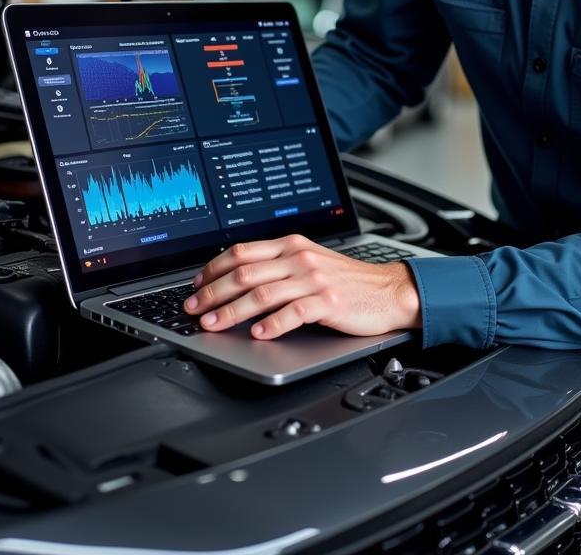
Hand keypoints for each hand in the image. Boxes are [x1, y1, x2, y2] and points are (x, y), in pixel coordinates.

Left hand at [183, 234, 421, 339]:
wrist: (388, 290)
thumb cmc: (347, 281)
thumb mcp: (310, 262)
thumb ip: (278, 265)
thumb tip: (236, 280)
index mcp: (291, 245)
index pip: (241, 252)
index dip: (212, 269)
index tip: (195, 286)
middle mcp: (299, 258)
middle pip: (245, 273)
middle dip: (212, 293)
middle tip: (192, 309)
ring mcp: (314, 279)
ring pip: (262, 294)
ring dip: (232, 311)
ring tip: (213, 324)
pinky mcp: (328, 302)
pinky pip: (293, 312)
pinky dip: (272, 324)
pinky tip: (258, 334)